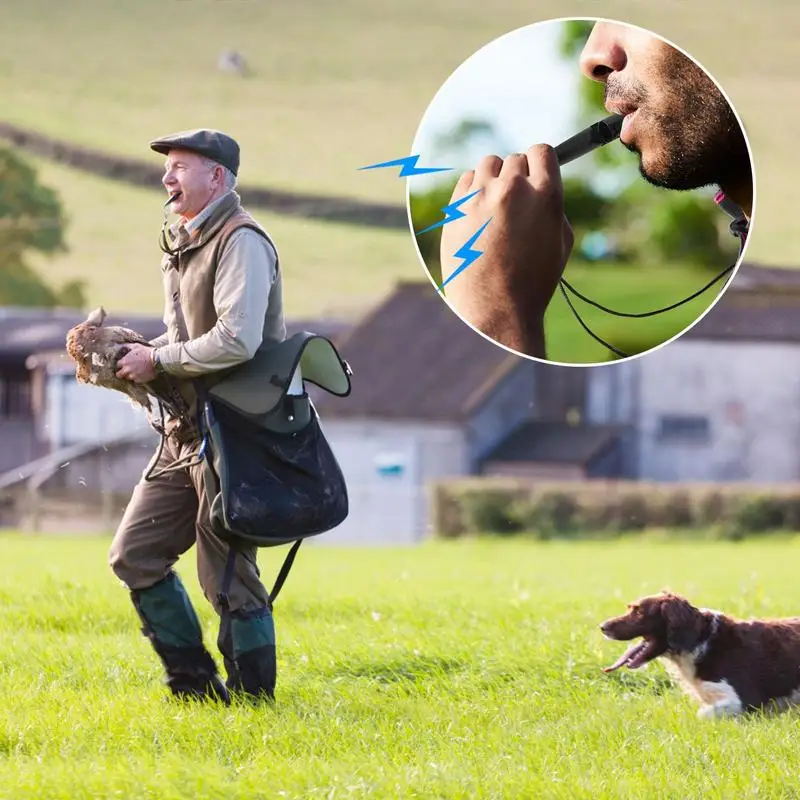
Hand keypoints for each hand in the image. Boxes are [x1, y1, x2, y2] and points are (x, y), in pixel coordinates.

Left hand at [115, 344, 156, 383]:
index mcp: (125, 361)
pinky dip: (138, 378)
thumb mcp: (136, 346)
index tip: (124, 365)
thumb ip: (128, 346)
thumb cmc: (147, 352)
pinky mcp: (140, 380)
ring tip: (136, 373)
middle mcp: (127, 370)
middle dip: (122, 373)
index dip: (121, 365)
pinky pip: (136, 381)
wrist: (157, 360)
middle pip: (119, 375)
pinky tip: (141, 374)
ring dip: (130, 376)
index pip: (117, 365)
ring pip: (128, 378)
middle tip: (126, 371)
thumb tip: (123, 346)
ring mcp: (133, 376)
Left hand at [438, 144, 573, 358]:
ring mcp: (480, 196)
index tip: (536, 172)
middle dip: (518, 176)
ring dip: (494, 179)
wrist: (494, 310)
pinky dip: (473, 190)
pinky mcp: (456, 207)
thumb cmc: (532, 282)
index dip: (540, 162)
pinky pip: (466, 180)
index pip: (543, 151)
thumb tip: (542, 182)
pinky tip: (478, 213)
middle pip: (516, 160)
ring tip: (496, 208)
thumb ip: (553, 205)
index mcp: (545, 196)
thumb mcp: (560, 242)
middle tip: (516, 204)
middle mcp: (513, 189)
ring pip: (489, 164)